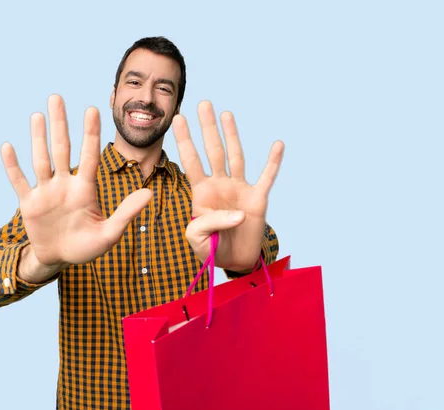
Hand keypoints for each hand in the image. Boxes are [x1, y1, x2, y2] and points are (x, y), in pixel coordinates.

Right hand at [1, 95, 152, 280]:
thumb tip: (149, 193)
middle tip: (56, 97)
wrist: (59, 259)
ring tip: (37, 115)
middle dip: (60, 124)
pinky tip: (7, 146)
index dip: (90, 134)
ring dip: (38, 138)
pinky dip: (12, 166)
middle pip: (62, 149)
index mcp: (85, 189)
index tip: (92, 109)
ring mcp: (45, 192)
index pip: (89, 156)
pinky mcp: (29, 203)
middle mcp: (65, 184)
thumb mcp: (109, 233)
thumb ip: (126, 213)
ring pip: (41, 160)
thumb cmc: (86, 247)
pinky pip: (19, 182)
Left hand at [173, 100, 283, 270]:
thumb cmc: (212, 248)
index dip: (184, 140)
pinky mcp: (258, 198)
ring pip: (236, 156)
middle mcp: (219, 184)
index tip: (178, 118)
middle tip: (202, 103)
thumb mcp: (198, 239)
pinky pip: (267, 177)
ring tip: (226, 113)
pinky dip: (273, 162)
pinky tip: (278, 145)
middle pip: (213, 150)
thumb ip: (207, 224)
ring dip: (232, 134)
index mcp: (201, 192)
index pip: (191, 161)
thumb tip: (235, 214)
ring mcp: (239, 188)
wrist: (234, 260)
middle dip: (206, 128)